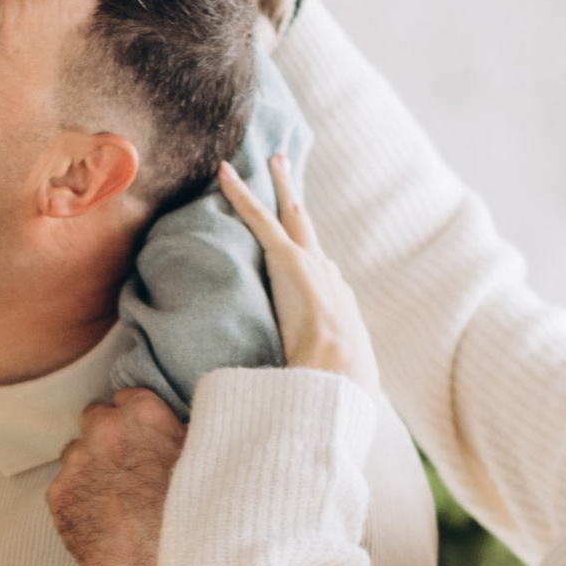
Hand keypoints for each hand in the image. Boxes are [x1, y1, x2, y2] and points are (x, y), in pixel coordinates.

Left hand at [46, 387, 185, 565]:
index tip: (142, 440)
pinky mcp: (59, 496)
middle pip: (94, 418)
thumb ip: (178, 433)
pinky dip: (77, 500)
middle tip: (125, 467)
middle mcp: (105, 431)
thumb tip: (173, 428)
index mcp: (143, 414)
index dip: (135, 422)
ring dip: (89, 469)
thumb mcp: (203, 460)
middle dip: (106, 437)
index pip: (126, 398)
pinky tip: (101, 519)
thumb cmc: (194, 518)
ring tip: (114, 500)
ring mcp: (78, 463)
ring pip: (75, 454)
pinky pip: (63, 488)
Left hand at [218, 154, 381, 389]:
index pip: (326, 275)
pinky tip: (225, 174)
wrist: (339, 375)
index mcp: (340, 308)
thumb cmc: (336, 392)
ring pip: (292, 212)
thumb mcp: (332, 388)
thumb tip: (315, 407)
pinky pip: (260, 218)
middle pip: (313, 230)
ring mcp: (310, 264)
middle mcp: (329, 277)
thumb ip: (319, 387)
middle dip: (301, 202)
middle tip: (292, 173)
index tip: (310, 251)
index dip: (316, 258)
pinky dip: (243, 194)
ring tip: (272, 158)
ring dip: (281, 184)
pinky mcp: (288, 260)